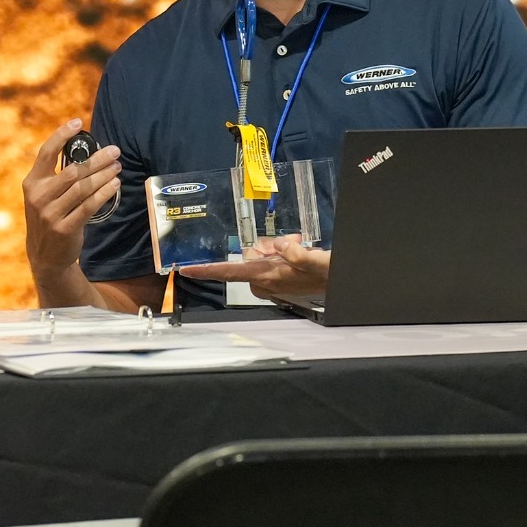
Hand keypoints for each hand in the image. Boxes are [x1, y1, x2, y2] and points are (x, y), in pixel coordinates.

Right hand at [23, 119, 121, 299]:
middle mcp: (38, 196)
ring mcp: (50, 213)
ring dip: (103, 175)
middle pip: (72, 170)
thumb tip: (88, 152)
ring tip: (117, 167)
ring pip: (82, 188)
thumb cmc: (51, 217)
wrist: (45, 255)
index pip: (46, 152)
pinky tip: (114, 185)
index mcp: (32, 183)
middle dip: (96, 159)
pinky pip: (88, 206)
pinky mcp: (64, 228)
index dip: (62, 135)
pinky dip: (103, 194)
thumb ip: (58, 176)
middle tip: (114, 151)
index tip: (78, 123)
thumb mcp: (44, 195)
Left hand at [182, 233, 331, 301]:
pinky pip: (271, 260)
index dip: (208, 271)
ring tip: (298, 245)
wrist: (339, 282)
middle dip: (264, 247)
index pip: (231, 273)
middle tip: (288, 244)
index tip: (187, 269)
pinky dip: (282, 252)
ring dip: (276, 248)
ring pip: (261, 256)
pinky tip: (298, 248)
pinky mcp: (280, 279)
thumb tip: (278, 245)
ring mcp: (273, 281)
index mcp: (268, 277)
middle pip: (248, 258)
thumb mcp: (313, 260)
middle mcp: (266, 281)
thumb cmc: (326, 274)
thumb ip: (293, 252)